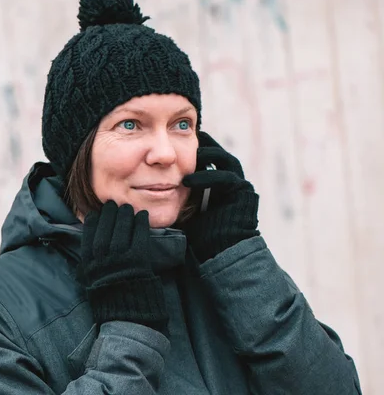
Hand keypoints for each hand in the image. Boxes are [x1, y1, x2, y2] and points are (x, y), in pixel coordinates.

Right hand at [78, 201, 168, 334]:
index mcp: (89, 265)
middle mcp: (102, 259)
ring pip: (121, 229)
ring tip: (127, 208)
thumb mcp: (91, 284)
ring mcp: (120, 259)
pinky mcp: (138, 260)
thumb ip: (89, 267)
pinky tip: (141, 216)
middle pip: (104, 229)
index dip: (93, 222)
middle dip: (109, 214)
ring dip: (124, 215)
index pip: (88, 236)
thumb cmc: (110, 302)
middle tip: (112, 204)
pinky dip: (140, 224)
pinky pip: (138, 236)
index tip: (96, 214)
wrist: (128, 318)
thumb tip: (87, 252)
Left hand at [182, 131, 259, 261]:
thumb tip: (151, 185)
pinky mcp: (244, 192)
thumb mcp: (186, 209)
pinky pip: (226, 177)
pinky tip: (188, 180)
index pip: (208, 156)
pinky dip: (207, 176)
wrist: (220, 255)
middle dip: (201, 145)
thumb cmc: (200, 235)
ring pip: (225, 159)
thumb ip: (178, 194)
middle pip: (218, 153)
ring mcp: (240, 185)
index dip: (193, 149)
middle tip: (181, 141)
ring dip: (205, 156)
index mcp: (219, 181)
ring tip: (185, 157)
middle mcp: (233, 180)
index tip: (171, 145)